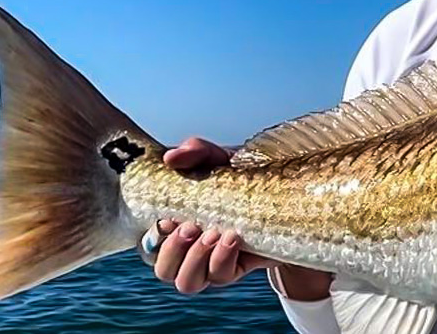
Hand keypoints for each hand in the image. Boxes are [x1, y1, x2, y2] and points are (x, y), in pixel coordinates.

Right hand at [144, 137, 331, 298]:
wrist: (286, 195)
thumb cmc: (243, 175)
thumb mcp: (220, 158)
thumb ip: (196, 152)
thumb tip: (171, 158)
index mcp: (175, 226)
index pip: (149, 244)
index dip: (153, 238)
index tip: (166, 219)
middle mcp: (189, 251)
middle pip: (163, 271)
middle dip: (173, 251)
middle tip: (191, 226)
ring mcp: (212, 264)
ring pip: (187, 283)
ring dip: (195, 260)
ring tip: (213, 233)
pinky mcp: (236, 269)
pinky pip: (221, 277)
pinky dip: (222, 258)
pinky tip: (233, 237)